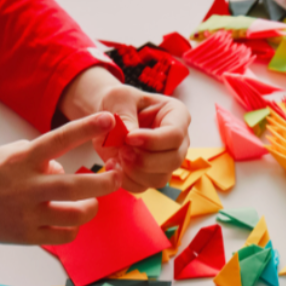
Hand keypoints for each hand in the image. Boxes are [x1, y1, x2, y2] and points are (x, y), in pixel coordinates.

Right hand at [0, 113, 123, 245]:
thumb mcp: (8, 154)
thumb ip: (39, 157)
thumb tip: (63, 168)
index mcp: (22, 159)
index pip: (60, 139)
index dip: (86, 128)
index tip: (109, 119)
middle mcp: (27, 186)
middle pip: (76, 186)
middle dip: (105, 181)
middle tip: (118, 176)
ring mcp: (27, 214)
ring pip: (75, 215)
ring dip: (92, 208)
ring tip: (92, 202)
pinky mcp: (27, 236)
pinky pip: (64, 235)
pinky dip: (73, 228)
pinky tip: (70, 221)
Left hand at [60, 67, 190, 193]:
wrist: (108, 118)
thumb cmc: (118, 102)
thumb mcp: (119, 98)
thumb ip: (125, 114)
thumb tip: (129, 136)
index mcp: (177, 116)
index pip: (175, 135)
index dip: (152, 141)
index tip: (129, 137)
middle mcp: (177, 141)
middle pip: (173, 160)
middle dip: (145, 160)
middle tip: (122, 150)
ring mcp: (166, 161)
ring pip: (160, 179)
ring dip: (134, 172)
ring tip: (117, 156)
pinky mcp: (150, 175)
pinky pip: (142, 187)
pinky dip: (125, 180)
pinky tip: (113, 164)